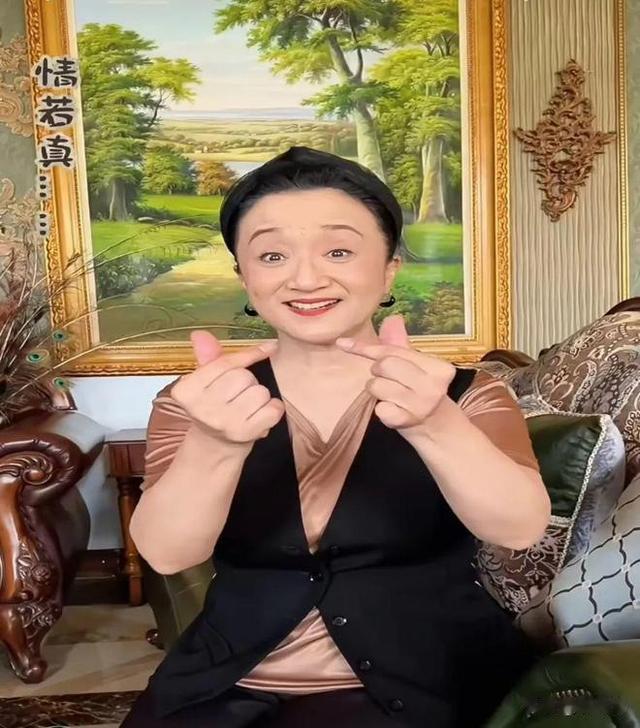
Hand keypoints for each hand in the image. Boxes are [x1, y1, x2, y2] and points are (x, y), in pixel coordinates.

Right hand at [171, 331, 284, 445]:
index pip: (225, 364)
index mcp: (187, 391)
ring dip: (259, 396)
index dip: (249, 354)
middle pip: (244, 376)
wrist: (215, 442)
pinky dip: (272, 409)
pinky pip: (273, 409)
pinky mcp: (244, 434)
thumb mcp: (205, 381)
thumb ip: (208, 357)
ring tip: (246, 406)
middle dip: (247, 381)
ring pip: (260, 392)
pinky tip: (259, 415)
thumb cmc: (213, 405)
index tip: (269, 347)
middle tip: (238, 394)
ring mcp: (223, 423)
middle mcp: (202, 408)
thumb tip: (201, 335)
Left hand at [336, 315, 455, 432]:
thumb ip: (399, 343)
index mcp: (439, 368)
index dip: (366, 347)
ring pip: (377, 386)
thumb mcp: (413, 365)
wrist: (434, 423)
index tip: (342, 343)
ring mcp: (421, 405)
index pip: (394, 351)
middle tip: (388, 378)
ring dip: (376, 390)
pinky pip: (379, 408)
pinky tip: (393, 410)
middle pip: (384, 365)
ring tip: (392, 395)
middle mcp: (434, 386)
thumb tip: (392, 318)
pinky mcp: (407, 421)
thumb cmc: (418, 388)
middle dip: (377, 370)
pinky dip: (380, 409)